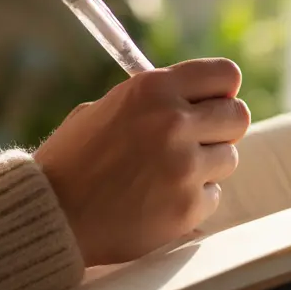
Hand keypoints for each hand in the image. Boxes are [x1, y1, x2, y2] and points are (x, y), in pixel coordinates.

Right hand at [33, 58, 250, 265]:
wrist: (51, 215)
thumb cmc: (73, 161)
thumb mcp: (105, 110)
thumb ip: (154, 102)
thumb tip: (199, 99)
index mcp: (153, 89)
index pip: (225, 74)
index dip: (222, 90)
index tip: (213, 103)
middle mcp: (173, 122)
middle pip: (239, 115)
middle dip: (222, 128)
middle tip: (199, 140)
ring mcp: (184, 166)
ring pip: (229, 158)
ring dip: (206, 166)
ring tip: (167, 174)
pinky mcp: (188, 206)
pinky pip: (212, 195)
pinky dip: (193, 199)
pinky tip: (160, 200)